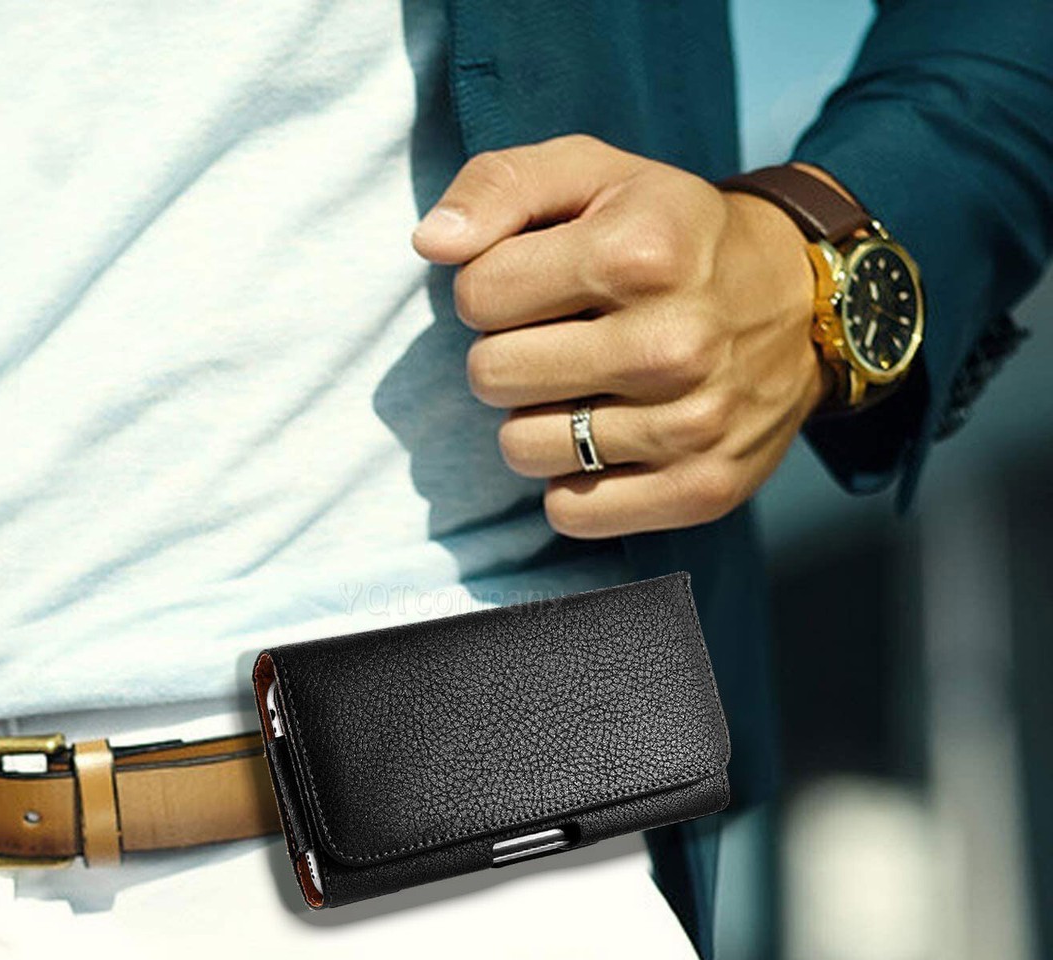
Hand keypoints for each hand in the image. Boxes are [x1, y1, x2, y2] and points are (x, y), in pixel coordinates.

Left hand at [411, 134, 832, 536]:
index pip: (476, 295)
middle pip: (490, 377)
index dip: (493, 288)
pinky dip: (573, 482)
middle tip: (561, 340)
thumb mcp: (595, 174)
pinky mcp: (700, 489)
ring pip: (521, 449)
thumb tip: (430, 243)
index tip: (540, 284)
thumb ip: (500, 185)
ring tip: (586, 388)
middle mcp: (671, 344)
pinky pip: (570, 513)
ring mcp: (691, 425)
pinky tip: (606, 441)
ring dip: (537, 420)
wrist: (801, 300)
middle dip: (508, 355)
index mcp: (639, 253)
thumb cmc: (673, 234)